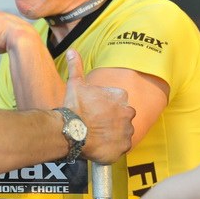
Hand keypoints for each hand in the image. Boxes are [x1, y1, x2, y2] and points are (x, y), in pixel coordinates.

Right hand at [64, 49, 134, 163]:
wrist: (72, 131)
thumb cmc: (75, 107)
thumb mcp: (75, 83)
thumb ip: (76, 66)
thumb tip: (72, 50)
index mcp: (120, 97)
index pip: (119, 100)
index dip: (107, 106)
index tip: (96, 110)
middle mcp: (127, 113)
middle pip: (123, 116)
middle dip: (113, 119)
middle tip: (97, 123)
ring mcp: (126, 131)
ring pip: (123, 132)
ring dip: (114, 133)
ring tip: (97, 135)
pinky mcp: (123, 147)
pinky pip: (121, 147)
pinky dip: (113, 147)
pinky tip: (100, 145)